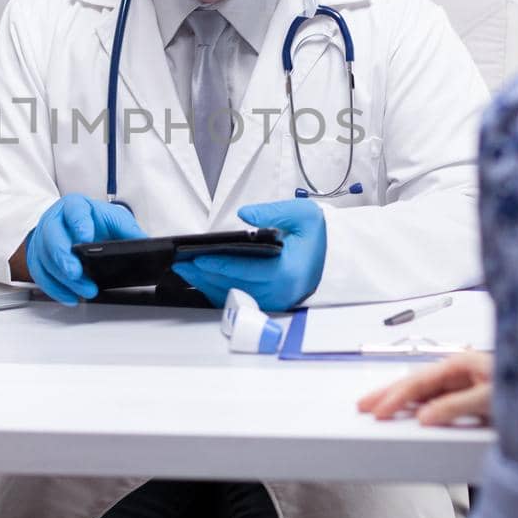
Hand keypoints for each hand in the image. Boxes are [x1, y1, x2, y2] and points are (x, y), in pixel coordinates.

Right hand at [25, 194, 145, 304]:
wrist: (70, 225)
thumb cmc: (93, 221)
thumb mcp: (113, 219)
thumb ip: (128, 230)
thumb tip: (146, 245)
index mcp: (74, 206)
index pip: (74, 211)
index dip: (79, 224)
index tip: (85, 237)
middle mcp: (54, 221)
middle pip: (52, 237)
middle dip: (63, 256)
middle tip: (76, 272)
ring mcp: (42, 240)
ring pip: (45, 259)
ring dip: (63, 279)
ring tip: (85, 290)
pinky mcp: (38, 258)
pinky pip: (41, 276)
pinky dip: (55, 289)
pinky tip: (70, 297)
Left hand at [173, 199, 325, 311]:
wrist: (336, 256)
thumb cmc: (318, 235)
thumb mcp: (301, 214)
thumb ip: (272, 212)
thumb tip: (245, 214)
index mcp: (288, 272)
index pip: (247, 270)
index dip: (221, 264)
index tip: (199, 258)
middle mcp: (280, 292)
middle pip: (234, 286)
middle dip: (205, 275)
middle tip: (182, 264)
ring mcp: (275, 302)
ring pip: (233, 295)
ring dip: (207, 284)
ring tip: (185, 271)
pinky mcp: (269, 304)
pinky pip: (238, 300)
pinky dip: (218, 290)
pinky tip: (202, 281)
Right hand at [357, 352, 493, 424]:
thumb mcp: (490, 398)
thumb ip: (455, 407)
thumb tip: (425, 416)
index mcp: (460, 363)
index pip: (419, 381)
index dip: (396, 397)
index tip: (379, 411)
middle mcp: (460, 371)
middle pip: (415, 382)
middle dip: (388, 393)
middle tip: (363, 406)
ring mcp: (464, 384)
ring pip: (424, 392)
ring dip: (400, 400)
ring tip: (376, 409)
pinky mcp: (470, 398)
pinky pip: (437, 401)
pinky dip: (418, 407)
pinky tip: (408, 414)